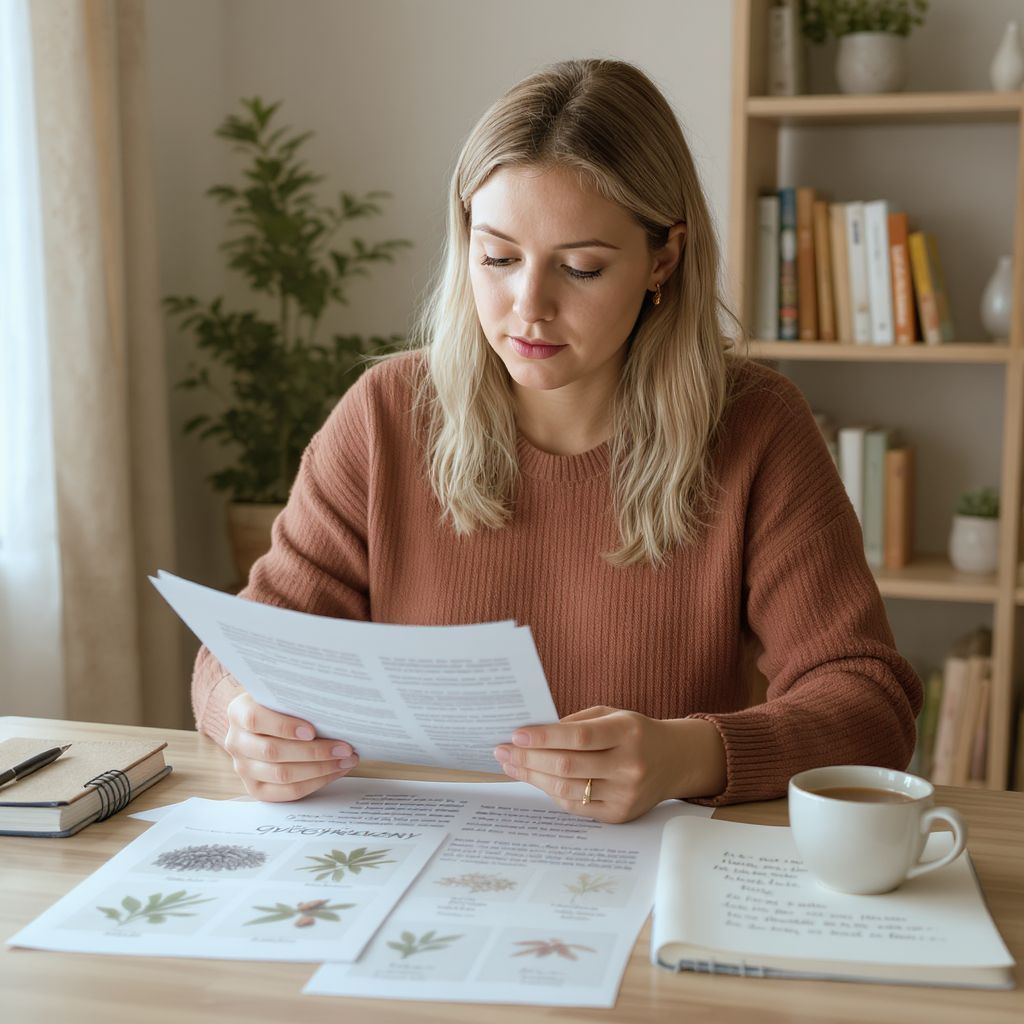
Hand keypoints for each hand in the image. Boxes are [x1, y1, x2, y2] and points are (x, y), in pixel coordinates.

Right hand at [224, 691, 358, 801]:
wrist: (262, 722)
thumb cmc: (279, 704)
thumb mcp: (280, 694)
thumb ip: (295, 699)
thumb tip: (332, 707)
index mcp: (238, 713)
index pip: (255, 720)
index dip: (284, 726)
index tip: (312, 730)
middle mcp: (236, 742)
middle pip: (273, 752)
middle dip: (314, 752)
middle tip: (345, 748)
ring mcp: (243, 768)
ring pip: (282, 775)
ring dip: (320, 769)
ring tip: (346, 760)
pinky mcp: (256, 788)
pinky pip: (287, 792)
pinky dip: (315, 783)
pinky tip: (335, 771)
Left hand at [493, 706, 725, 822]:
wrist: (674, 760)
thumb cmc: (635, 732)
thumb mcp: (612, 715)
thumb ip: (576, 723)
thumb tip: (531, 733)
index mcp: (628, 732)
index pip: (579, 737)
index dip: (544, 737)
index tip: (515, 734)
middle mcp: (629, 766)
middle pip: (567, 766)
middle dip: (529, 758)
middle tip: (502, 751)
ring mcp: (626, 794)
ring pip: (567, 789)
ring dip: (533, 777)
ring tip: (511, 765)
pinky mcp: (620, 815)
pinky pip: (576, 806)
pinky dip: (551, 792)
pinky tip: (536, 779)